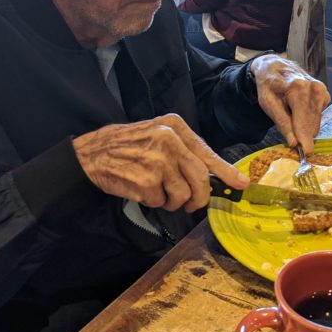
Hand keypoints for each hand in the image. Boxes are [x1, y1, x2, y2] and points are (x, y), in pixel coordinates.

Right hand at [72, 114, 248, 212]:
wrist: (89, 154)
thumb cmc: (126, 147)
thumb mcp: (156, 136)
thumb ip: (184, 152)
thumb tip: (215, 176)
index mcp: (174, 126)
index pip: (206, 153)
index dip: (226, 171)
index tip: (241, 183)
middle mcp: (169, 139)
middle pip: (200, 178)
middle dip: (198, 197)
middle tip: (191, 205)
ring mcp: (158, 159)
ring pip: (183, 194)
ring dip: (172, 201)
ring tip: (155, 190)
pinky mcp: (147, 180)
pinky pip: (161, 202)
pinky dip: (153, 202)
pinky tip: (139, 189)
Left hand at [249, 55, 330, 153]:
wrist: (275, 66)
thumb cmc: (269, 84)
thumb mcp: (267, 102)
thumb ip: (281, 122)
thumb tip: (294, 142)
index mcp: (297, 87)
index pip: (303, 119)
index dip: (304, 137)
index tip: (305, 152)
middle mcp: (313, 87)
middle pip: (311, 122)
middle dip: (302, 133)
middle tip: (293, 139)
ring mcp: (321, 90)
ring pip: (316, 120)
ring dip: (304, 126)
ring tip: (290, 115)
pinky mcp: (324, 94)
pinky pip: (318, 116)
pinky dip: (308, 118)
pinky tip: (298, 110)